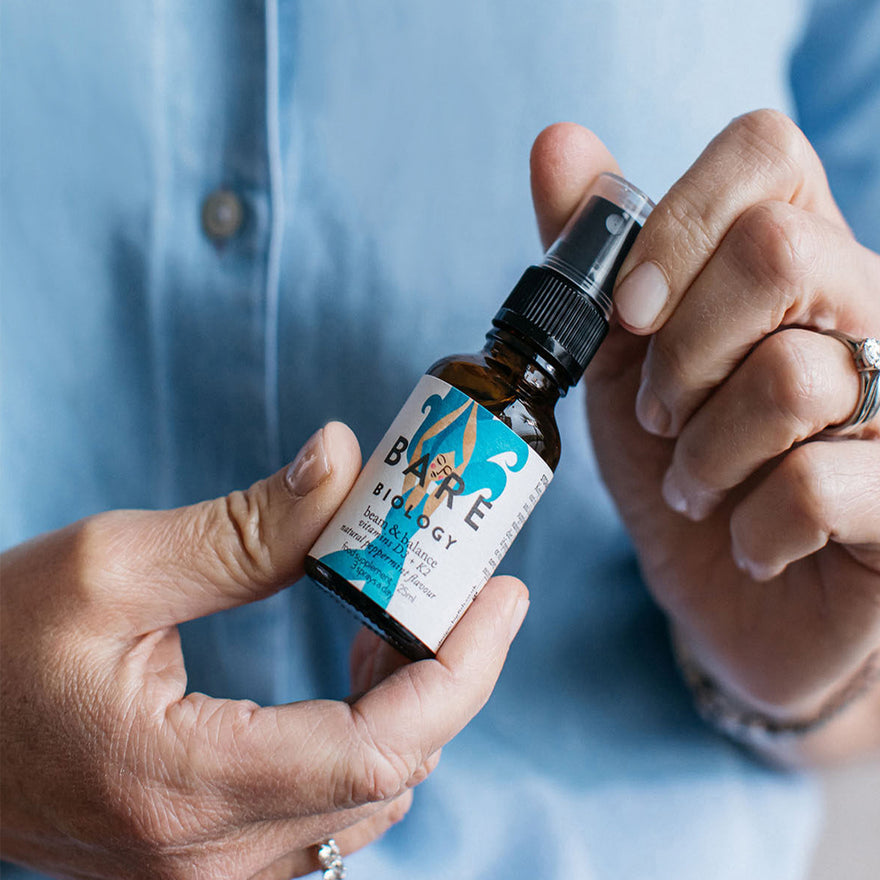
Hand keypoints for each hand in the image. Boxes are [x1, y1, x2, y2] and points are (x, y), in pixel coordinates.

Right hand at [0, 422, 527, 877]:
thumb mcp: (111, 567)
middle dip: (449, 675)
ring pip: (367, 797)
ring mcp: (208, 874)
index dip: (462, 669)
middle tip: (466, 587)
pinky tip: (361, 673)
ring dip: (412, 705)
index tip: (503, 595)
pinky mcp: (204, 859)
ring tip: (413, 616)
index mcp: (187, 787)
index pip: (380, 748)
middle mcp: (209, 860)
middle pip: (390, 773)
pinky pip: (328, 809)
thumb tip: (344, 464)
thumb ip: (246, 527)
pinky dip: (370, 739)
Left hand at [531, 113, 879, 762]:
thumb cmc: (681, 467)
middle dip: (682, 355)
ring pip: (791, 378)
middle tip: (662, 418)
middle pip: (780, 251)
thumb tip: (556, 144)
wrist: (736, 592)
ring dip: (704, 456)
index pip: (765, 152)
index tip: (629, 314)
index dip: (679, 224)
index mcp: (797, 254)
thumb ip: (598, 260)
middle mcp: (869, 307)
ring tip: (696, 489)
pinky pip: (816, 486)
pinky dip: (752, 528)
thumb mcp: (623, 363)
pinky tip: (752, 542)